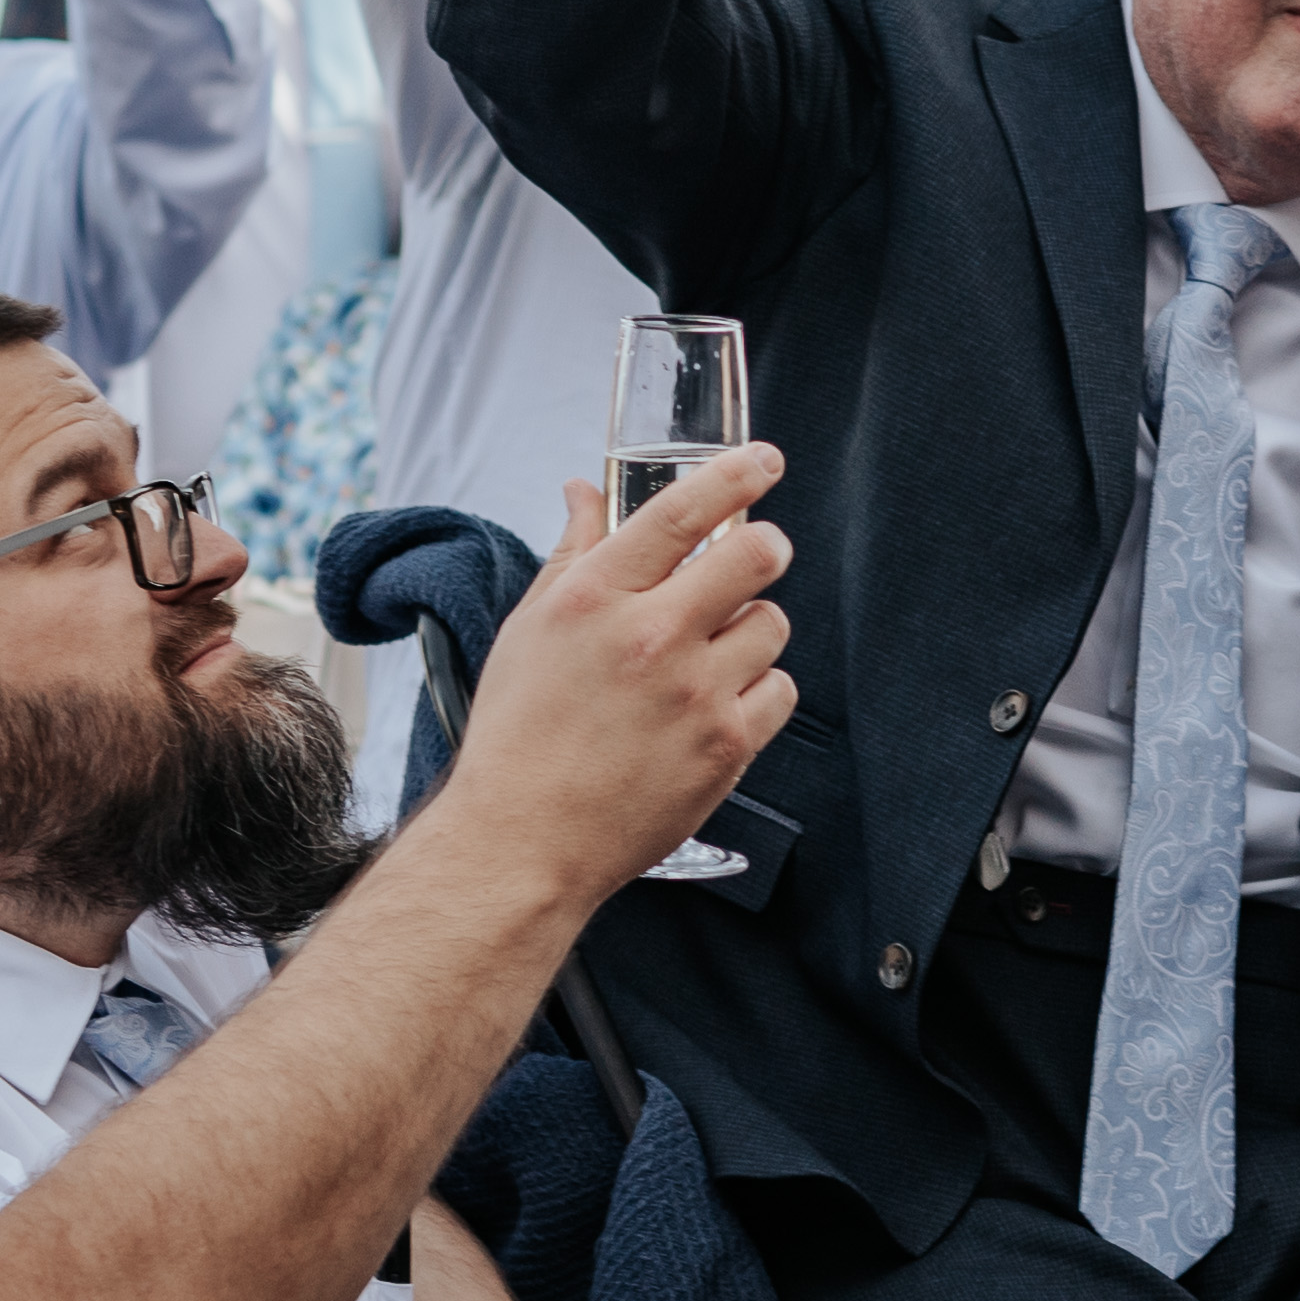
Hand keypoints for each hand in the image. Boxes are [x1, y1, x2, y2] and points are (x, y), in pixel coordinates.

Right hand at [449, 448, 796, 904]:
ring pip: (772, 622)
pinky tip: (717, 705)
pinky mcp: (726, 745)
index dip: (736, 473)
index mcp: (594, 597)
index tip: (764, 460)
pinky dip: (758, 691)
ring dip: (750, 629)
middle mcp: (649, 637)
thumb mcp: (531, 628)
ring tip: (709, 657)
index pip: (682, 510)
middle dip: (765, 546)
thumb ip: (573, 551)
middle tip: (754, 558)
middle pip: (757, 553)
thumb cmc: (519, 735)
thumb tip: (585, 490)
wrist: (525, 840)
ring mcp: (695, 693)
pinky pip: (780, 689)